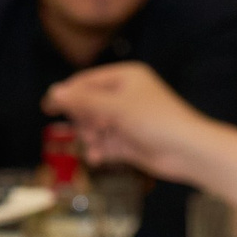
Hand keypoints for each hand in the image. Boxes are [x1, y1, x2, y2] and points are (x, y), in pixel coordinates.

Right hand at [45, 62, 216, 182]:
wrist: (188, 151)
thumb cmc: (156, 121)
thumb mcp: (116, 107)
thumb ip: (84, 100)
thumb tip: (54, 92)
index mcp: (125, 78)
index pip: (88, 81)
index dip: (68, 94)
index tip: (48, 107)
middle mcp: (126, 96)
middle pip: (88, 105)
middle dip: (83, 120)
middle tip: (87, 131)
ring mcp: (127, 120)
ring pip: (95, 126)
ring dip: (91, 137)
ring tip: (96, 145)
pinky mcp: (130, 141)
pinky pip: (105, 143)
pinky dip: (100, 150)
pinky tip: (99, 158)